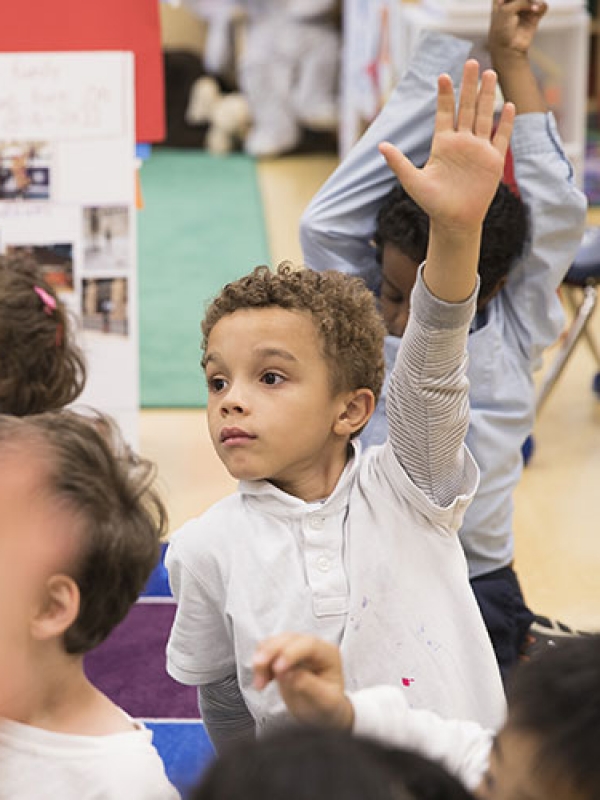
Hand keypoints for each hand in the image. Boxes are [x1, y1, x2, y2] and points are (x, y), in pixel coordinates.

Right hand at [253, 633, 353, 729]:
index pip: (309, 645)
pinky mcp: (282, 654)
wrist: (321, 711)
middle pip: (288, 639)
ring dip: (262, 659)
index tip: (278, 669)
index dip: (291, 653)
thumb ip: (307, 686)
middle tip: (260, 673)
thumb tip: (288, 674)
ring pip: (274, 643)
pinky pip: (266, 651)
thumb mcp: (324, 701)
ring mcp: (296, 648)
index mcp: (327, 653)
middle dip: (271, 653)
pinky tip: (261, 680)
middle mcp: (312, 646)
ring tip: (259, 683)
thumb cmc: (327, 706)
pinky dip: (260, 664)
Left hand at [379, 61, 513, 235]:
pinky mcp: (493, 161)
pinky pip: (501, 137)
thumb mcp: (413, 181)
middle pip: (466, 108)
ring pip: (484, 117)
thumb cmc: (432, 204)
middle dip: (468, 86)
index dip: (444, 95)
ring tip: (490, 73)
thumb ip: (399, 163)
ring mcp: (478, 150)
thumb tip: (380, 146)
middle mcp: (461, 143)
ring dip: (487, 96)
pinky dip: (504, 122)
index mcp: (442, 144)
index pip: (443, 113)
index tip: (443, 76)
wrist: (454, 221)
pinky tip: (507, 105)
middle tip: (471, 62)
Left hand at [488, 0, 547, 60]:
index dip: (511, 0)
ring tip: (532, 8)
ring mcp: (524, 10)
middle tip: (524, 4)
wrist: (508, 49)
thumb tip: (535, 3)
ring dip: (533, 2)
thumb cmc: (502, 30)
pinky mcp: (533, 17)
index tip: (513, 6)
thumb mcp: (507, 9)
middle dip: (524, 0)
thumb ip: (521, 0)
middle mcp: (512, 4)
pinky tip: (536, 11)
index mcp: (500, 0)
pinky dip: (540, 7)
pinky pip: (542, 6)